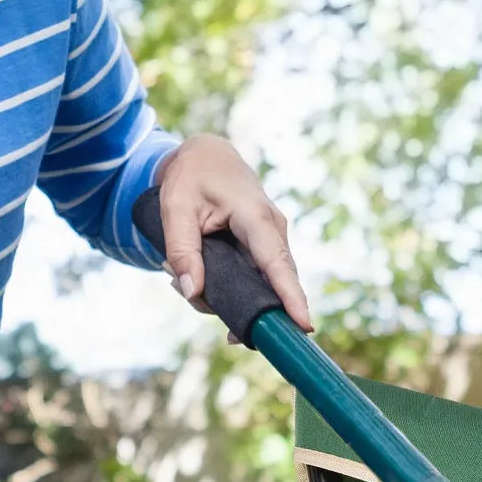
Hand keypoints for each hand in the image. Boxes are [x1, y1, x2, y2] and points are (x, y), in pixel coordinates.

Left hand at [155, 134, 312, 332]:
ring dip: (221, 293)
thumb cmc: (191, 177)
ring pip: (258, 285)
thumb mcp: (175, 208)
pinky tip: (194, 274)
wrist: (206, 155)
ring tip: (177, 272)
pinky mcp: (263, 248)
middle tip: (199, 303)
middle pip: (273, 284)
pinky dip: (224, 285)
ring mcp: (271, 240)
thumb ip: (182, 250)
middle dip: (242, 307)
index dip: (291, 298)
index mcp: (255, 217)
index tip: (305, 326)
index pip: (277, 264)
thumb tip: (191, 292)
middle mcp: (273, 230)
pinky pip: (252, 278)